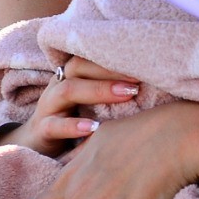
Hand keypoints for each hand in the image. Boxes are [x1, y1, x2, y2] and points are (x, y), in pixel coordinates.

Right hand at [0, 56, 141, 157]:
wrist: (38, 144)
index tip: (147, 59)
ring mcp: (48, 106)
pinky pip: (54, 125)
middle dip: (112, 70)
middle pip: (81, 67)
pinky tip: (94, 129)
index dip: (117, 55)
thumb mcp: (96, 101)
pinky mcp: (41, 130)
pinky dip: (74, 126)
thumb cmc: (77, 117)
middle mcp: (60, 84)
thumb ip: (118, 89)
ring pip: (68, 90)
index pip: (92, 54)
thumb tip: (160, 82)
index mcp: (74, 74)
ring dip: (98, 91)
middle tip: (141, 77)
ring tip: (127, 94)